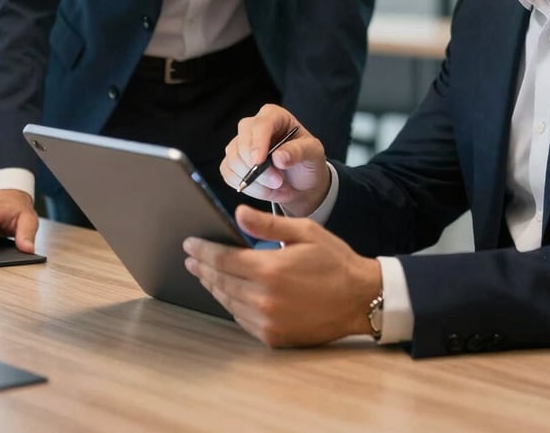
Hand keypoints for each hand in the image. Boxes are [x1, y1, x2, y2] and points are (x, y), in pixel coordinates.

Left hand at [183, 204, 381, 347]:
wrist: (360, 299)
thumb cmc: (335, 260)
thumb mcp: (305, 232)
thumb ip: (267, 225)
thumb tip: (237, 213)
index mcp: (270, 270)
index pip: (222, 259)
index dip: (202, 250)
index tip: (189, 243)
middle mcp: (264, 299)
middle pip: (220, 281)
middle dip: (202, 267)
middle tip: (191, 257)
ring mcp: (267, 322)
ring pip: (228, 302)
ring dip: (213, 286)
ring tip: (204, 273)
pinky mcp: (273, 337)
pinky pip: (242, 319)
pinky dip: (231, 304)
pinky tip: (228, 293)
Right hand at [220, 104, 330, 216]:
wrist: (301, 180)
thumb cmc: (307, 160)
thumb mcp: (313, 153)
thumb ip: (299, 152)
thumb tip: (279, 157)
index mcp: (274, 116)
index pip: (261, 124)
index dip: (257, 143)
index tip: (259, 162)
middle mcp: (253, 126)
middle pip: (242, 143)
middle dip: (258, 168)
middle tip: (279, 182)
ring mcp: (240, 144)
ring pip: (233, 161)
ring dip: (255, 182)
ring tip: (278, 188)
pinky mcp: (232, 162)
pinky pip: (229, 175)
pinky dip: (247, 188)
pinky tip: (266, 191)